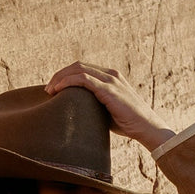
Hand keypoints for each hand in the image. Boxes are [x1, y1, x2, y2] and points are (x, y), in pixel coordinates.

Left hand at [45, 63, 175, 151]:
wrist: (146, 128)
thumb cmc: (129, 124)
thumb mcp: (108, 111)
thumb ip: (95, 106)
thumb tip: (76, 113)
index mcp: (110, 77)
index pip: (83, 69)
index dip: (66, 75)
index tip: (54, 88)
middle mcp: (110, 74)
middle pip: (78, 66)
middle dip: (60, 75)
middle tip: (47, 89)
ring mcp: (110, 80)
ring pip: (79, 70)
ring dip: (60, 78)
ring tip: (49, 90)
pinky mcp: (109, 89)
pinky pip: (83, 80)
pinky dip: (68, 82)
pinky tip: (58, 90)